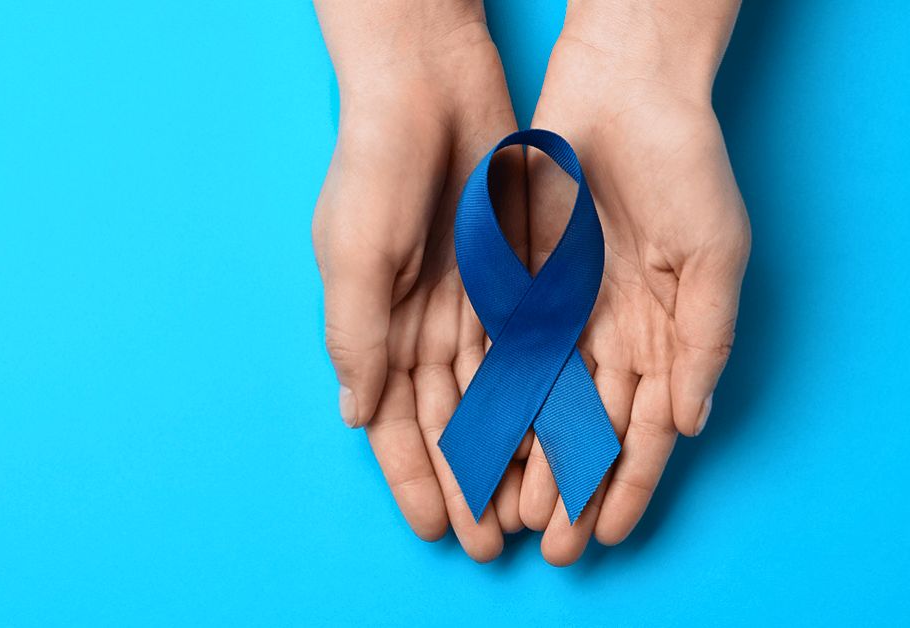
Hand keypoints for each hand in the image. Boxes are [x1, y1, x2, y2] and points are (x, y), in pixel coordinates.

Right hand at [310, 1, 526, 561]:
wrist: (429, 89)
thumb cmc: (375, 168)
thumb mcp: (353, 255)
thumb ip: (357, 336)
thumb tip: (358, 416)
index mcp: (374, 327)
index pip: (394, 422)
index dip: (414, 478)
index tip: (439, 530)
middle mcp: (422, 326)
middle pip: (448, 422)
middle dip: (467, 483)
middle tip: (489, 541)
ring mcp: (469, 306)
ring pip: (493, 397)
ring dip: (508, 451)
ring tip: (529, 505)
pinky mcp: (512, 280)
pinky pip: (530, 350)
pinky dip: (539, 396)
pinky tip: (555, 437)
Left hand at [519, 1, 749, 564]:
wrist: (624, 90)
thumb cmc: (685, 168)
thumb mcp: (714, 258)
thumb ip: (704, 343)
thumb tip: (692, 424)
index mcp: (668, 334)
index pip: (646, 429)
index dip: (628, 485)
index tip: (604, 536)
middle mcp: (617, 334)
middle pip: (591, 429)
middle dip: (572, 489)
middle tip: (550, 546)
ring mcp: (570, 312)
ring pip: (545, 404)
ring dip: (530, 459)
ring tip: (510, 511)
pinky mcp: (526, 284)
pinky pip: (508, 352)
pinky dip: (498, 400)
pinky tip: (484, 443)